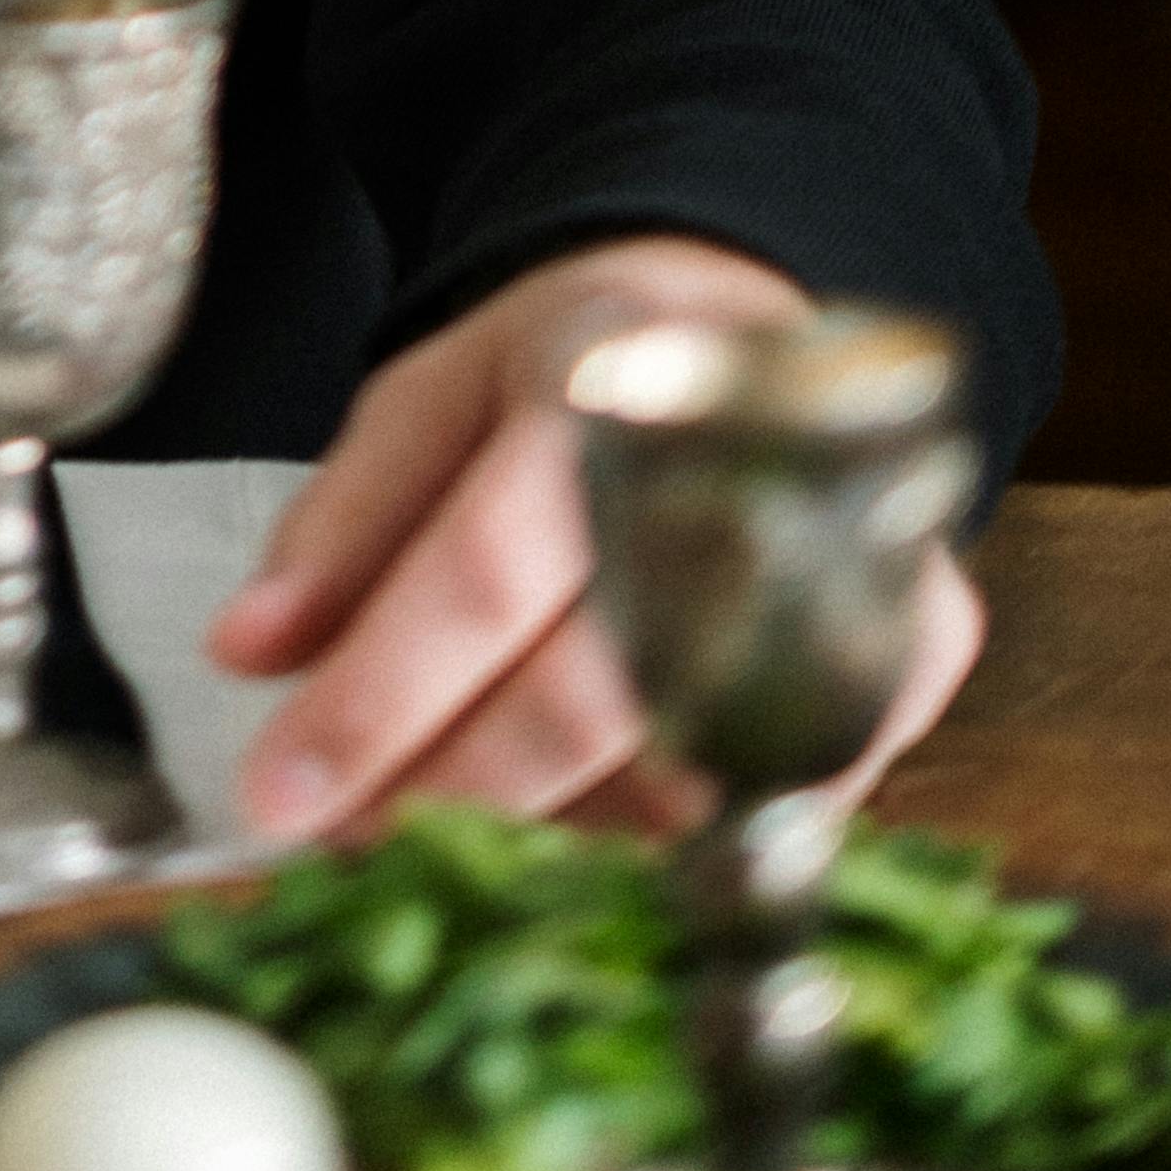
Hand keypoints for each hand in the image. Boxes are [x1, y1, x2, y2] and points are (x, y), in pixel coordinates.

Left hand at [206, 235, 984, 841]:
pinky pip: (777, 794)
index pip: (482, 574)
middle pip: (590, 694)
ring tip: (442, 834)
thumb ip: (342, 523)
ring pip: (691, 770)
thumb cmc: (573, 368)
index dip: (378, 702)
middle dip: (452, 795)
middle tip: (349, 848)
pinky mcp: (923, 647)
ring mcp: (856, 566)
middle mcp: (746, 474)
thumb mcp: (433, 391)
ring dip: (548, 833)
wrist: (749, 321)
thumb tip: (247, 656)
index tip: (279, 799)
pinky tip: (577, 824)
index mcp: (602, 382)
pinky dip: (663, 830)